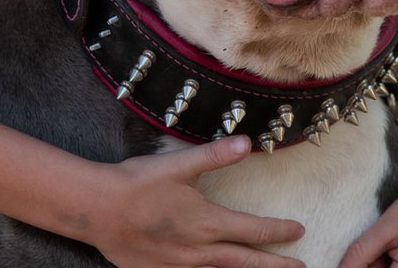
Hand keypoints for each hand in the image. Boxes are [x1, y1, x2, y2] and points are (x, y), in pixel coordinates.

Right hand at [86, 136, 306, 267]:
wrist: (96, 209)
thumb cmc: (138, 183)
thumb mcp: (179, 164)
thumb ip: (215, 156)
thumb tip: (247, 143)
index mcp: (208, 223)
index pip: (255, 231)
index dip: (280, 231)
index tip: (299, 230)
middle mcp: (199, 252)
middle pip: (246, 262)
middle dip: (276, 265)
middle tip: (300, 266)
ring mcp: (180, 267)